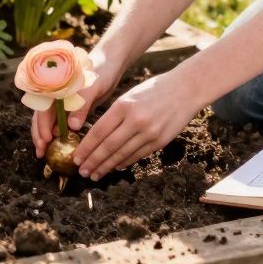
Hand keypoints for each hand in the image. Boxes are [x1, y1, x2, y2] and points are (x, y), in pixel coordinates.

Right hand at [31, 48, 119, 157]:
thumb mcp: (92, 87)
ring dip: (44, 137)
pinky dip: (56, 134)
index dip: (42, 125)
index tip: (46, 140)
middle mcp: (55, 95)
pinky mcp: (70, 108)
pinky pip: (58, 123)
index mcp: (55, 87)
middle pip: (41, 117)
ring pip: (47, 121)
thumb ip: (82, 105)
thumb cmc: (101, 71)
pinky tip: (56, 145)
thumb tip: (72, 126)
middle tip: (40, 152)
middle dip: (39, 135)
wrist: (110, 64)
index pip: (43, 108)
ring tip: (42, 153)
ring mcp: (61, 102)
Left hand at [72, 69, 201, 179]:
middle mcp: (135, 121)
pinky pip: (138, 155)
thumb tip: (97, 136)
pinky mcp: (160, 141)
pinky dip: (125, 162)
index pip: (98, 132)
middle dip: (93, 162)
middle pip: (108, 147)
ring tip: (96, 174)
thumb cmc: (153, 90)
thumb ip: (114, 115)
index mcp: (123, 106)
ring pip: (122, 155)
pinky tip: (116, 167)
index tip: (76, 158)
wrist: (186, 89)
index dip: (85, 148)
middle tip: (82, 172)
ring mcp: (149, 133)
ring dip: (107, 167)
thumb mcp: (129, 96)